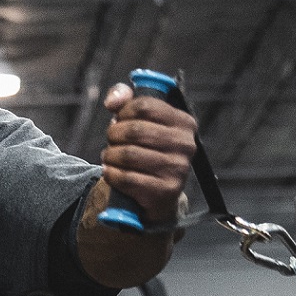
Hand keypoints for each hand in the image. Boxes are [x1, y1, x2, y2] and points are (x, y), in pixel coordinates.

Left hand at [100, 81, 195, 225]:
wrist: (160, 194)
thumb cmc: (148, 151)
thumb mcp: (142, 122)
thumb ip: (126, 101)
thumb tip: (113, 101)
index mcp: (184, 123)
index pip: (145, 106)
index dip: (124, 111)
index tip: (119, 120)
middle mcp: (185, 145)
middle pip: (135, 130)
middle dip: (114, 134)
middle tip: (111, 140)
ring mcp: (178, 169)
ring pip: (128, 154)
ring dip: (110, 155)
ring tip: (109, 157)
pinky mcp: (166, 191)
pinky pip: (127, 178)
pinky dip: (111, 174)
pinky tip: (110, 172)